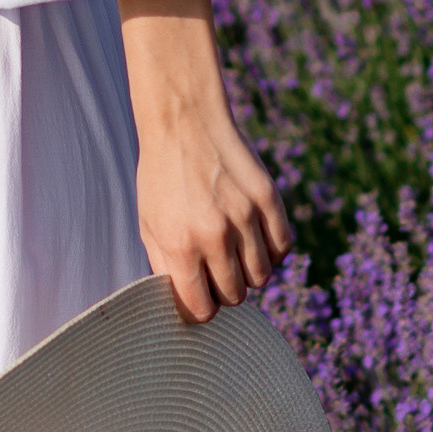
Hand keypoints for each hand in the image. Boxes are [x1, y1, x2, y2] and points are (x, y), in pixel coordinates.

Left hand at [118, 0, 290, 323]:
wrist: (184, 122)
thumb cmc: (162, 177)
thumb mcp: (149, 223)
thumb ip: (166, 267)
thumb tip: (187, 303)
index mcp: (178, 245)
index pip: (201, 310)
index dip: (200, 309)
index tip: (199, 298)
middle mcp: (213, 235)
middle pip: (234, 296)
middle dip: (224, 290)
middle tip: (215, 270)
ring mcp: (245, 217)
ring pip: (262, 276)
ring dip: (249, 271)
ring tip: (234, 251)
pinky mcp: (268, 199)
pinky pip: (283, 247)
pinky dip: (272, 250)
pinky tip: (256, 237)